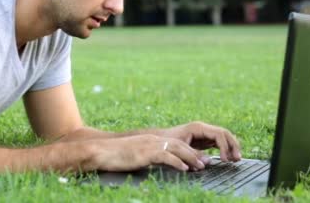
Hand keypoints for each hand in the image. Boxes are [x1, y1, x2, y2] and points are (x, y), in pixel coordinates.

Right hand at [91, 134, 206, 171]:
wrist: (102, 151)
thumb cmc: (117, 156)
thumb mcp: (136, 155)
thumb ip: (148, 158)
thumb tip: (158, 165)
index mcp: (152, 140)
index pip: (175, 144)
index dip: (189, 152)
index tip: (199, 160)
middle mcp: (153, 140)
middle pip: (180, 145)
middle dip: (194, 154)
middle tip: (206, 163)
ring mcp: (150, 145)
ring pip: (176, 149)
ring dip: (190, 158)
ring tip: (200, 167)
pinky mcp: (146, 152)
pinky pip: (166, 156)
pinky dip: (177, 162)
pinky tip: (185, 169)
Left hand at [160, 121, 241, 161]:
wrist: (160, 140)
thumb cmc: (168, 142)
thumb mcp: (180, 148)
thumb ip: (193, 154)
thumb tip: (208, 162)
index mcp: (199, 127)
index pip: (219, 134)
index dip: (225, 146)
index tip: (225, 159)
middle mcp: (204, 128)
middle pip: (224, 133)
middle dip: (233, 145)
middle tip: (237, 159)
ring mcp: (205, 133)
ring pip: (224, 137)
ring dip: (231, 147)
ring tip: (236, 159)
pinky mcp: (204, 140)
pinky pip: (219, 143)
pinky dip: (226, 149)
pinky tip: (229, 158)